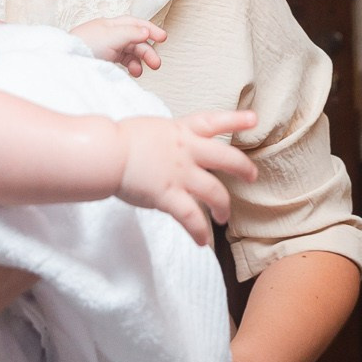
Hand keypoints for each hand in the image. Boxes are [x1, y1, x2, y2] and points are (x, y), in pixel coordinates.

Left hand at [70, 16, 165, 76]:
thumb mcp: (110, 36)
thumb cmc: (84, 46)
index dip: (150, 29)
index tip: (163, 38)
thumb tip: (146, 32)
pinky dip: (130, 67)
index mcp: (110, 25)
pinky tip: (132, 73)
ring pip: (130, 53)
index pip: (134, 23)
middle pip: (135, 40)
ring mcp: (107, 49)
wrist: (65, 62)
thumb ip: (130, 33)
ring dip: (139, 61)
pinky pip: (123, 62)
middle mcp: (109, 35)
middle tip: (157, 64)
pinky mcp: (104, 62)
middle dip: (147, 51)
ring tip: (140, 72)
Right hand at [115, 111, 257, 245]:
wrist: (107, 153)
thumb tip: (166, 147)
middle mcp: (186, 151)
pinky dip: (199, 231)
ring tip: (224, 218)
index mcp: (180, 131)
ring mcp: (180, 174)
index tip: (254, 119)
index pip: (213, 121)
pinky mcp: (168, 196)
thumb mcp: (150, 130)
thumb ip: (165, 139)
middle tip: (252, 176)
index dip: (235, 120)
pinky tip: (203, 242)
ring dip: (223, 207)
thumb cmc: (120, 140)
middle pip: (226, 158)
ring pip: (215, 192)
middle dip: (243, 168)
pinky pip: (191, 218)